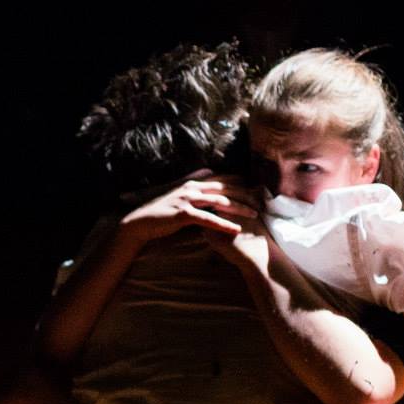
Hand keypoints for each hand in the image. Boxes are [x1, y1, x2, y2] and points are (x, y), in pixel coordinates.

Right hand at [119, 171, 257, 245]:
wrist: (140, 222)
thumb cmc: (161, 212)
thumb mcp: (179, 195)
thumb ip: (195, 184)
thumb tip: (209, 174)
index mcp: (193, 183)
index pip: (222, 180)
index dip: (241, 184)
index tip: (257, 189)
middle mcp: (192, 188)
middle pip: (226, 190)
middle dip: (246, 195)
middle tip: (263, 201)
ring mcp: (188, 199)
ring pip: (220, 202)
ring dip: (240, 208)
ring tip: (255, 215)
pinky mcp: (184, 213)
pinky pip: (208, 219)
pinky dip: (223, 224)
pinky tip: (236, 229)